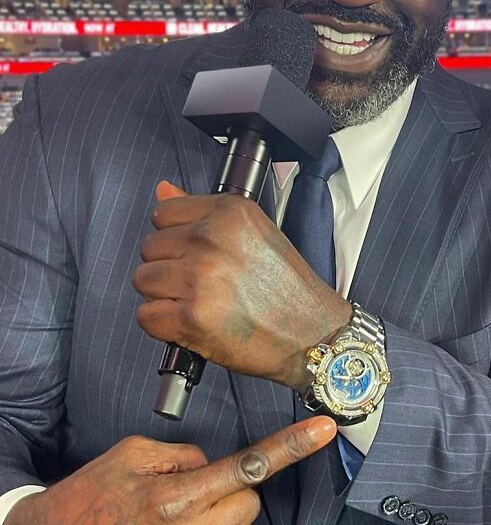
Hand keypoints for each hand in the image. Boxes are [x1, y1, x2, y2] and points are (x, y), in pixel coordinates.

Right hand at [0, 417, 335, 524]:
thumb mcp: (133, 455)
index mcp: (171, 501)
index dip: (291, 447)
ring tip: (177, 521)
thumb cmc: (90, 497)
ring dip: (222, 522)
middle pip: (251, 504)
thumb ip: (186, 455)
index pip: (246, 468)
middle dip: (232, 491)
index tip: (325, 430)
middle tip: (192, 492)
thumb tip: (217, 465)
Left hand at [132, 182, 350, 388]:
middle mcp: (211, 239)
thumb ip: (204, 212)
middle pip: (149, 247)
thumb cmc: (289, 289)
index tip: (195, 253)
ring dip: (163, 296)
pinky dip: (163, 326)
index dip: (175, 237)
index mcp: (229, 213)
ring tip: (198, 303)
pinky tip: (192, 323)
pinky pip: (146, 316)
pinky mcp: (191, 317)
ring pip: (143, 280)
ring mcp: (199, 278)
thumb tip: (163, 190)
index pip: (163, 213)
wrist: (313, 334)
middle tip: (203, 283)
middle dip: (168, 268)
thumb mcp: (254, 233)